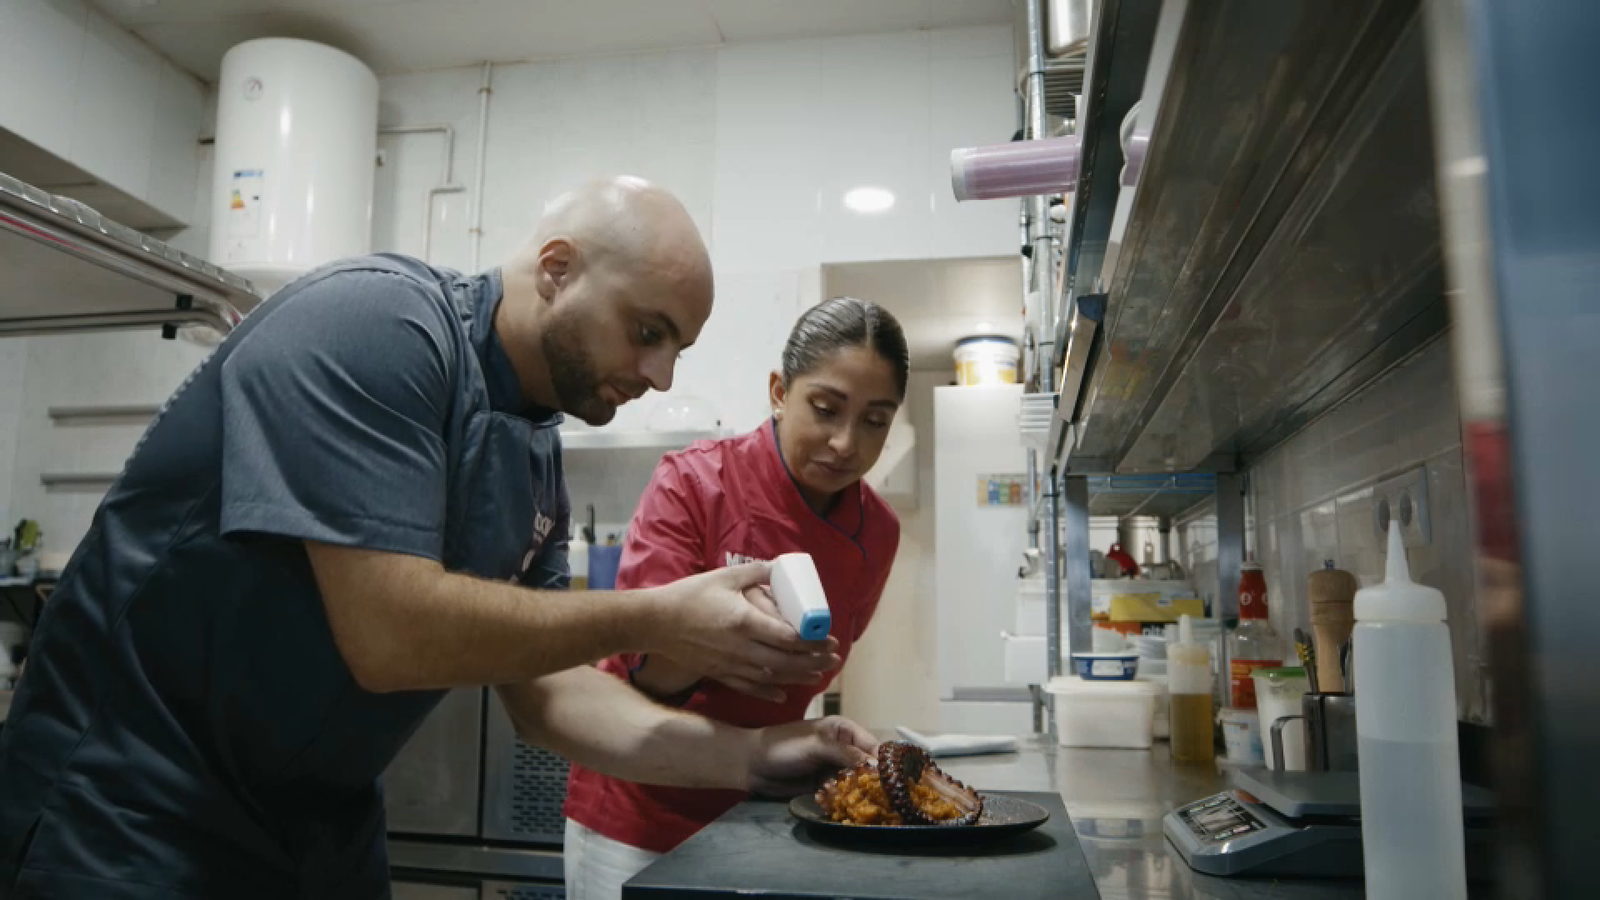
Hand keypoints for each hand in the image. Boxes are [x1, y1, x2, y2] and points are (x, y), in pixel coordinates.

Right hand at [646, 562, 840, 702]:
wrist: (654, 622)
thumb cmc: (688, 596)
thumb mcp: (724, 577)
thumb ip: (756, 572)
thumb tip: (780, 568)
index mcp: (744, 621)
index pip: (788, 637)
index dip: (814, 641)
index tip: (830, 639)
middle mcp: (740, 647)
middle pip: (786, 661)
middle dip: (814, 661)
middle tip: (833, 658)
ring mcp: (729, 664)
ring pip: (771, 677)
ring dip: (798, 677)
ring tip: (818, 674)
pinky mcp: (718, 673)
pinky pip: (748, 687)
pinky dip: (768, 692)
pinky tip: (782, 694)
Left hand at [744, 716, 878, 796]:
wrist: (752, 765)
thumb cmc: (783, 747)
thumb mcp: (816, 746)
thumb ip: (846, 754)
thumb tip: (876, 766)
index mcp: (844, 730)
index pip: (873, 747)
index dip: (884, 764)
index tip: (894, 782)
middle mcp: (843, 748)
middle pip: (867, 767)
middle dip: (873, 782)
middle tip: (882, 800)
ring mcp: (833, 767)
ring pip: (856, 782)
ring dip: (858, 793)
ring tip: (865, 806)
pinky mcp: (824, 784)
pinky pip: (841, 793)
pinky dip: (844, 800)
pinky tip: (847, 808)